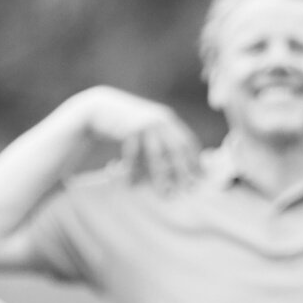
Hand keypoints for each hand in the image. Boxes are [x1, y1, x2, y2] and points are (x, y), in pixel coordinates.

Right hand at [81, 88, 201, 191]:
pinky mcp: (129, 129)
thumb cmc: (128, 125)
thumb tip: (179, 164)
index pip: (187, 142)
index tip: (200, 177)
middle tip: (188, 189)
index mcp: (168, 120)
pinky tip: (133, 184)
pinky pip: (135, 155)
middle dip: (183, 171)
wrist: (102, 108)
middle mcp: (159, 120)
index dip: (195, 160)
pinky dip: (134, 171)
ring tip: (164, 194)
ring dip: (160, 177)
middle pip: (176, 149)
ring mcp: (144, 124)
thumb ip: (163, 140)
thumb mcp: (149, 128)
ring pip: (156, 156)